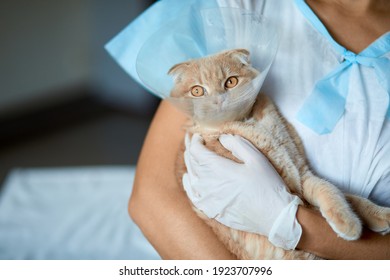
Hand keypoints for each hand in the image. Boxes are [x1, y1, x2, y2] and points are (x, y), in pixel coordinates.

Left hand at [183, 133, 302, 249]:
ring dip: (189, 164)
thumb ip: (237, 144)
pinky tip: (189, 178)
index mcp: (219, 169)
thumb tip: (221, 137)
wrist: (275, 217)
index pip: (197, 151)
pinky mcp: (211, 210)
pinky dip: (188, 184)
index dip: (195, 140)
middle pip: (192, 163)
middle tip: (191, 139)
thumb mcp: (256, 158)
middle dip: (190, 149)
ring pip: (191, 177)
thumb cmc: (268, 185)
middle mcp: (209, 184)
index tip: (199, 135)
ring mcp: (208, 199)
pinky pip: (193, 196)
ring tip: (190, 154)